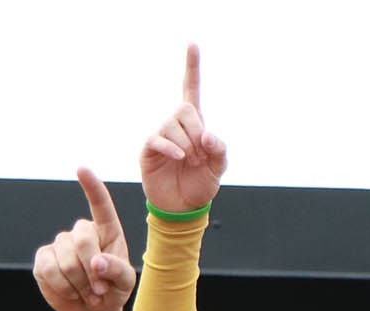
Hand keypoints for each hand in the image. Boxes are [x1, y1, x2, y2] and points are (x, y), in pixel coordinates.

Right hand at [33, 169, 135, 310]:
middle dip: (91, 270)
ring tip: (87, 293)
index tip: (81, 169)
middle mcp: (81, 232)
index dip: (91, 186)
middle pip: (81, 239)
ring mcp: (60, 244)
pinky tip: (70, 292)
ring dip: (78, 284)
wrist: (91, 310)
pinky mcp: (43, 258)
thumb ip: (117, 271)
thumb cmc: (113, 291)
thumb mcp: (125, 283)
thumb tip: (96, 263)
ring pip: (65, 260)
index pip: (100, 204)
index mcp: (106, 230)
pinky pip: (48, 270)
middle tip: (99, 290)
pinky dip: (62, 287)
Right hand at [138, 45, 227, 212]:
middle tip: (200, 155)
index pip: (191, 89)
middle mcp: (176, 125)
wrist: (183, 207)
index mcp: (195, 124)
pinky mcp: (149, 149)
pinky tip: (180, 159)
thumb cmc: (200, 184)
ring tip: (189, 162)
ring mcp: (161, 135)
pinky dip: (172, 148)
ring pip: (173, 125)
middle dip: (196, 132)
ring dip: (186, 146)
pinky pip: (158, 139)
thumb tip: (208, 135)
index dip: (192, 67)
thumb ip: (220, 150)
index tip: (192, 43)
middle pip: (185, 109)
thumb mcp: (219, 168)